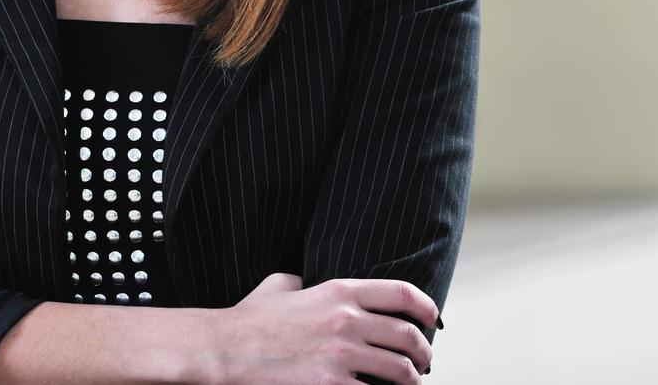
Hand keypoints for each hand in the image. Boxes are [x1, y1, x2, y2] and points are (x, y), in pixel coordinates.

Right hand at [209, 272, 436, 383]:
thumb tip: (309, 284)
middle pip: (407, 335)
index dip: (426, 307)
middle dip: (423, 352)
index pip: (401, 293)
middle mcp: (346, 319)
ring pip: (399, 369)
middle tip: (425, 361)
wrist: (225, 350)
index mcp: (339, 290)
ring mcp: (340, 354)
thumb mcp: (280, 287)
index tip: (433, 320)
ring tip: (410, 384)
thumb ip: (304, 282)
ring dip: (412, 380)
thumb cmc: (249, 320)